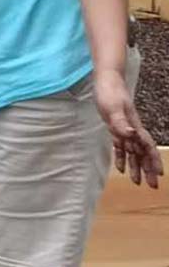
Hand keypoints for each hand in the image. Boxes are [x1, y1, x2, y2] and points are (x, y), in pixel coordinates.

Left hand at [94, 69, 162, 187]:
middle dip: (148, 169)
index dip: (153, 161)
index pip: (146, 148)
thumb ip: (121, 123)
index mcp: (134, 127)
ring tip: (138, 182)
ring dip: (137, 166)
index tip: (159, 175)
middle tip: (152, 186)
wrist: (107, 80)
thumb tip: (132, 135)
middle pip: (143, 153)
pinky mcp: (116, 127)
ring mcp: (125, 129)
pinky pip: (121, 146)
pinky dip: (122, 157)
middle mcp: (132, 130)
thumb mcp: (113, 108)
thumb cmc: (110, 93)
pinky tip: (120, 168)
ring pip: (133, 152)